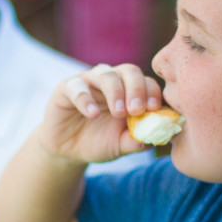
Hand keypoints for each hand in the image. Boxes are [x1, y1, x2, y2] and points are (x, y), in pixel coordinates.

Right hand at [39, 63, 161, 162]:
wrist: (68, 151)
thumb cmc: (99, 142)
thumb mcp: (120, 145)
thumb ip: (136, 140)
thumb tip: (155, 138)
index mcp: (129, 91)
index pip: (146, 81)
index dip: (152, 92)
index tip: (153, 109)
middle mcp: (111, 81)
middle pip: (129, 70)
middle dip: (137, 88)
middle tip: (137, 110)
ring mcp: (89, 82)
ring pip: (106, 73)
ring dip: (115, 91)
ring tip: (118, 112)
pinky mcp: (66, 88)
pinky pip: (76, 85)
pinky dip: (86, 98)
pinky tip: (92, 114)